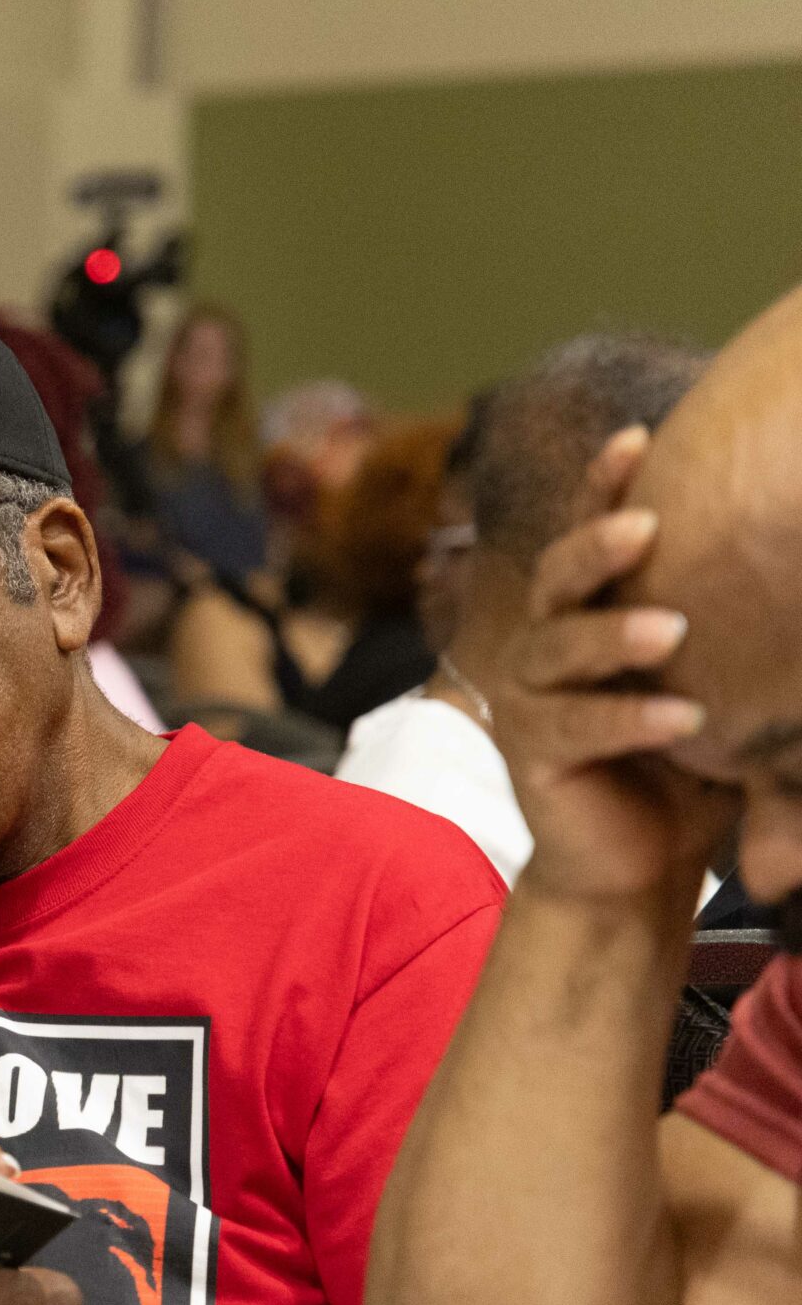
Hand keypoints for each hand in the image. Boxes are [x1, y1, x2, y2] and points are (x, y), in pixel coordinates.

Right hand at [499, 426, 736, 902]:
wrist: (634, 865)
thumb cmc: (688, 764)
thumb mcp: (719, 685)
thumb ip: (735, 636)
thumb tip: (801, 561)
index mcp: (587, 614)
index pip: (585, 536)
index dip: (600, 487)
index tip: (637, 439)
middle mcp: (546, 644)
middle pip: (555, 579)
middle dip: (596, 547)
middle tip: (645, 526)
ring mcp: (529, 699)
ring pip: (554, 647)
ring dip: (611, 634)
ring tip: (669, 633)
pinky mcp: (530, 754)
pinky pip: (571, 727)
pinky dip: (626, 719)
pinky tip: (679, 719)